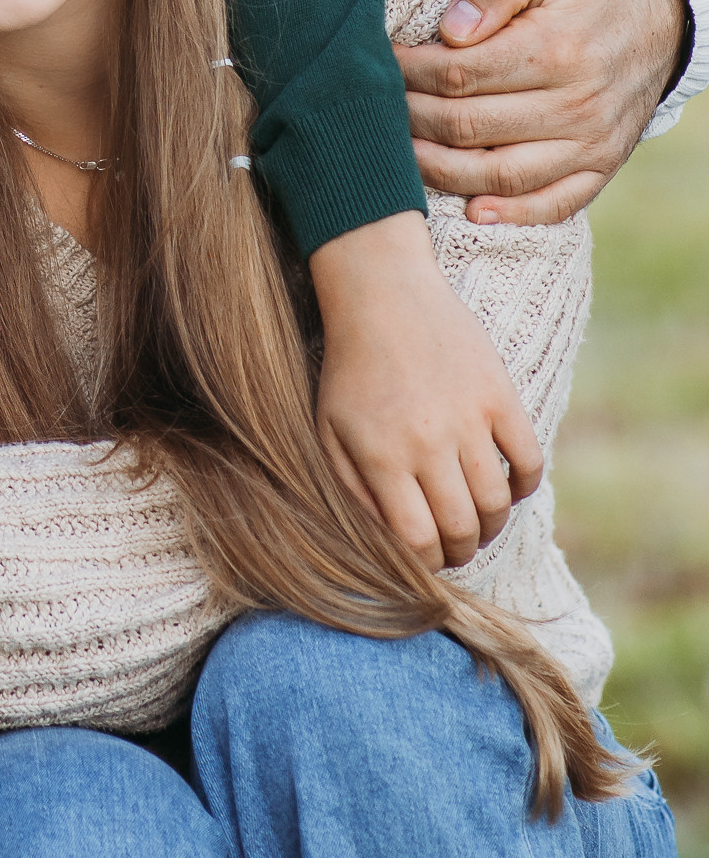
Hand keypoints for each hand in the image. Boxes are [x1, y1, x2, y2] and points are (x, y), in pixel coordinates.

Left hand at [311, 211, 543, 567]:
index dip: (425, 563)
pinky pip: (529, 461)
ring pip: (497, 503)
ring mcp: (468, 419)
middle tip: (457, 549)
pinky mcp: (500, 396)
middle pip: (461, 529)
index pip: (416, 540)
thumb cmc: (350, 368)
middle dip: (460, 552)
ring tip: (480, 524)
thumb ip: (351, 489)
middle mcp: (427, 443)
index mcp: (381, 456)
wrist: (383, 294)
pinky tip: (508, 488)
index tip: (427, 561)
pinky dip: (524, 486)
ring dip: (492, 526)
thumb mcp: (329, 429)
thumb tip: (383, 541)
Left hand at [398, 0, 688, 228]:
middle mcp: (577, 102)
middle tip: (376, 107)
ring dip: (441, 170)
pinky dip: (512, 213)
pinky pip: (554, 203)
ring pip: (500, 173)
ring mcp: (592, 140)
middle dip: (411, 118)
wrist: (664, 11)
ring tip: (400, 153)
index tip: (381, 62)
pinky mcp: (602, 165)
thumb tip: (452, 31)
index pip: (458, 74)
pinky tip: (472, 209)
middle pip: (469, 126)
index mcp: (556, 47)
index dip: (409, 72)